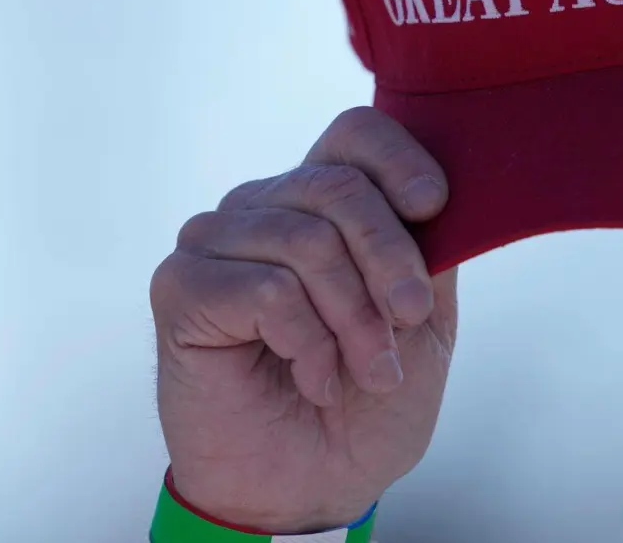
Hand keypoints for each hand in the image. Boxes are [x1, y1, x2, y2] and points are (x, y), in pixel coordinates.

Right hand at [150, 107, 456, 532]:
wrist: (314, 487)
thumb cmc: (367, 402)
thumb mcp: (424, 320)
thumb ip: (429, 249)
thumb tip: (442, 196)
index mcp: (323, 203)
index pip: (355, 135)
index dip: (399, 160)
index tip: (435, 206)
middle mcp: (265, 206)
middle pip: (338, 187)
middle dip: (389, 264)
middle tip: (405, 326)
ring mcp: (216, 241)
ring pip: (306, 241)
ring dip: (352, 319)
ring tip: (362, 370)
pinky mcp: (181, 285)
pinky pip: (265, 288)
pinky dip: (304, 341)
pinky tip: (308, 376)